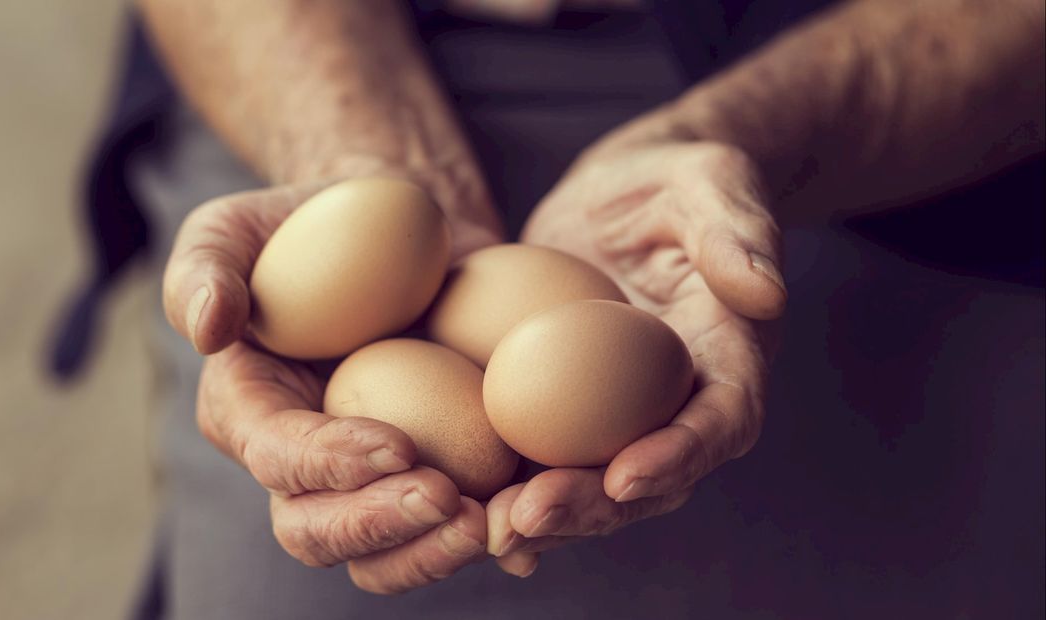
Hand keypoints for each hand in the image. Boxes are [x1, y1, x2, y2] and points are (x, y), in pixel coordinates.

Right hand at [162, 179, 501, 592]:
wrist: (399, 226)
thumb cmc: (309, 223)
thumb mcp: (237, 226)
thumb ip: (205, 266)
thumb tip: (208, 329)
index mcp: (251, 413)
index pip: (277, 458)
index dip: (328, 464)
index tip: (397, 446)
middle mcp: (304, 463)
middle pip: (321, 533)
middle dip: (381, 529)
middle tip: (449, 501)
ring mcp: (371, 477)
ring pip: (387, 553)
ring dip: (437, 552)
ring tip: (498, 524)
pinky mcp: (436, 467)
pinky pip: (454, 525)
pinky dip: (493, 537)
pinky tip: (530, 529)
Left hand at [486, 142, 785, 575]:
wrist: (623, 192)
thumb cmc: (676, 180)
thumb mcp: (711, 182)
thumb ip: (737, 231)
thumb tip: (765, 293)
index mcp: (727, 358)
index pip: (721, 421)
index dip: (679, 455)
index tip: (626, 475)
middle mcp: (677, 401)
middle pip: (650, 476)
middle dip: (594, 506)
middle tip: (530, 516)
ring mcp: (620, 412)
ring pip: (593, 484)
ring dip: (547, 514)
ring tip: (488, 528)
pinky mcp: (567, 406)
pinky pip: (545, 457)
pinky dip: (510, 490)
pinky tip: (464, 510)